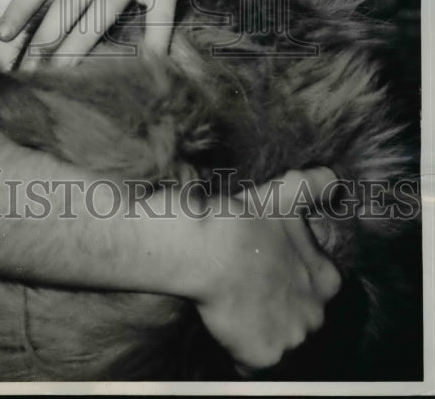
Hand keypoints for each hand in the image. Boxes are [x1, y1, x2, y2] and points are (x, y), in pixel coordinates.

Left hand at [0, 0, 234, 63]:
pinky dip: (154, 44)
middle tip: (28, 69)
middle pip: (70, 0)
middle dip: (47, 37)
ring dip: (81, 44)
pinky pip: (159, 17)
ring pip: (103, 10)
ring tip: (63, 74)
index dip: (22, 5)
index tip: (3, 34)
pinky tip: (145, 68)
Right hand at [195, 168, 341, 370]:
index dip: (290, 279)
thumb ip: (316, 184)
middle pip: (300, 319)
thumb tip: (334, 180)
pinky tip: (226, 325)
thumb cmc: (248, 219)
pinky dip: (240, 351)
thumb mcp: (287, 192)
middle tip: (248, 286)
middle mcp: (317, 315)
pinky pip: (252, 364)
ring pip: (278, 341)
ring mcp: (291, 340)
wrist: (210, 247)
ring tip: (234, 305)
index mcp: (327, 280)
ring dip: (260, 328)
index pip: (317, 289)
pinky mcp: (264, 358)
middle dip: (278, 307)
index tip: (267, 269)